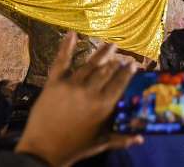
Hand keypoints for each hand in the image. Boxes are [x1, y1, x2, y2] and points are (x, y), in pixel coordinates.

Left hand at [15, 32, 141, 165]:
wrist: (43, 150)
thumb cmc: (74, 148)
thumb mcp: (100, 143)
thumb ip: (121, 139)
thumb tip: (141, 138)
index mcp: (103, 106)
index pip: (119, 84)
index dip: (127, 72)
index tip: (133, 64)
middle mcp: (89, 92)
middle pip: (106, 71)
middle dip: (115, 61)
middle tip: (121, 53)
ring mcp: (71, 85)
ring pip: (89, 65)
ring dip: (101, 53)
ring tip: (109, 44)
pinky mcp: (54, 83)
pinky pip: (61, 61)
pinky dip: (66, 46)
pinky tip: (72, 34)